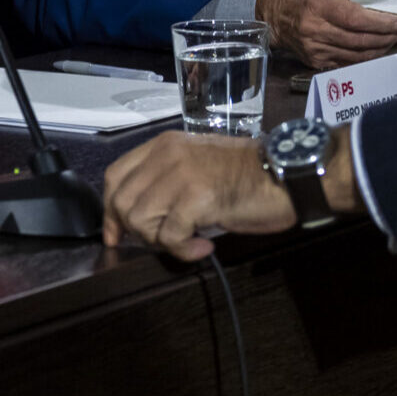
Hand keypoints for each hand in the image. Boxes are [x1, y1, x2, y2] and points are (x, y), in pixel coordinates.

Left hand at [103, 131, 335, 260]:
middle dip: (135, 231)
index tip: (116, 234)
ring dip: (161, 241)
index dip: (110, 210)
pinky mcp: (196, 197)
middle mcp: (166, 155)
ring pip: (140, 220)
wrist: (286, 173)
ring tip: (188, 241)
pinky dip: (183, 250)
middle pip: (122, 201)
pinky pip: (170, 236)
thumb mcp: (197, 168)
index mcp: (163, 145)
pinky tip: (204, 246)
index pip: (115, 176)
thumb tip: (138, 219)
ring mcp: (180, 174)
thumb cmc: (247, 175)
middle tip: (164, 242)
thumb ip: (166, 182)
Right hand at [255, 0, 396, 69]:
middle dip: (387, 37)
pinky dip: (366, 59)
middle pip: (359, 39)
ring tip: (395, 39)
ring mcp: (315, 48)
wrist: (278, 17)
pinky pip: (347, 64)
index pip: (356, 19)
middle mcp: (315, 29)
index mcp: (318, 4)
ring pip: (356, 55)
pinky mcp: (316, 62)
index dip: (381, 23)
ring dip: (380, 49)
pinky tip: (378, 49)